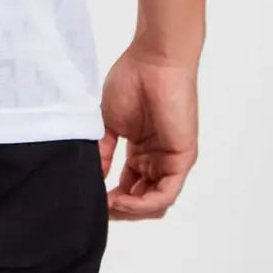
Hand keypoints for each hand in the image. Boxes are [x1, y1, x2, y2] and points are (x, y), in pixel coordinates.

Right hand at [98, 43, 198, 220]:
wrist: (153, 61)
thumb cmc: (131, 81)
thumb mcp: (109, 122)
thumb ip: (103, 151)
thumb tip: (93, 178)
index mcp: (142, 152)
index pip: (129, 188)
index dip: (110, 199)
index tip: (90, 199)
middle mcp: (157, 160)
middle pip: (141, 200)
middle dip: (119, 209)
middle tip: (98, 208)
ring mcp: (170, 161)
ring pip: (154, 203)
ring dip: (130, 210)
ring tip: (108, 205)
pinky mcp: (182, 160)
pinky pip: (165, 194)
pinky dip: (143, 203)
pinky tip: (122, 200)